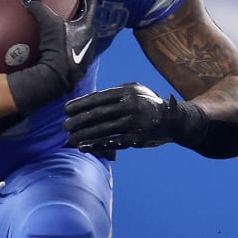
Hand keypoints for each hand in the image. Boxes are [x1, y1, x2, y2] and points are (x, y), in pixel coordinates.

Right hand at [5, 0, 98, 112]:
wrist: (57, 79)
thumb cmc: (57, 49)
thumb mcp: (48, 24)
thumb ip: (38, 7)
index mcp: (87, 26)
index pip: (91, 3)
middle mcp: (91, 39)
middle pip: (87, 20)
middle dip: (80, 11)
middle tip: (71, 4)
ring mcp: (86, 54)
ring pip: (82, 35)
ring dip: (74, 29)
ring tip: (64, 24)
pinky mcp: (78, 66)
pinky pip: (75, 49)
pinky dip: (68, 43)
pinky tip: (58, 45)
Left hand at [64, 82, 182, 151]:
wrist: (174, 121)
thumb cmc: (148, 104)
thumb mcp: (136, 90)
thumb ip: (115, 93)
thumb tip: (87, 100)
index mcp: (128, 92)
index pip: (99, 98)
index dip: (81, 104)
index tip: (66, 110)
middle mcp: (132, 106)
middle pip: (98, 114)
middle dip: (78, 120)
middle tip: (63, 125)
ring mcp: (135, 123)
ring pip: (103, 130)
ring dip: (83, 135)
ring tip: (69, 137)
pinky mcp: (137, 140)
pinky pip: (112, 143)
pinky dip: (96, 145)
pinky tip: (83, 147)